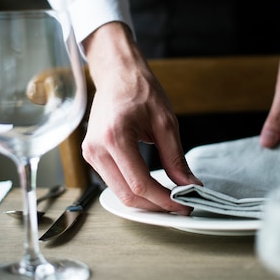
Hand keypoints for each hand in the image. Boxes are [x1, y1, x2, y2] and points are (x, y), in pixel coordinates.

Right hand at [82, 22, 200, 211]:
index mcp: (115, 137)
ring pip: (119, 192)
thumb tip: (189, 185)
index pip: (140, 183)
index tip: (184, 204)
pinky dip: (133, 188)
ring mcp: (90, 153)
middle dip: (155, 205)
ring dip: (144, 199)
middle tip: (180, 205)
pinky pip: (113, 181)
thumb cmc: (139, 90)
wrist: (117, 73)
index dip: (164, 200)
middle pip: (127, 194)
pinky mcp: (91, 154)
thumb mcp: (165, 122)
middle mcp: (97, 148)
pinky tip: (152, 186)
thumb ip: (176, 158)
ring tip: (169, 197)